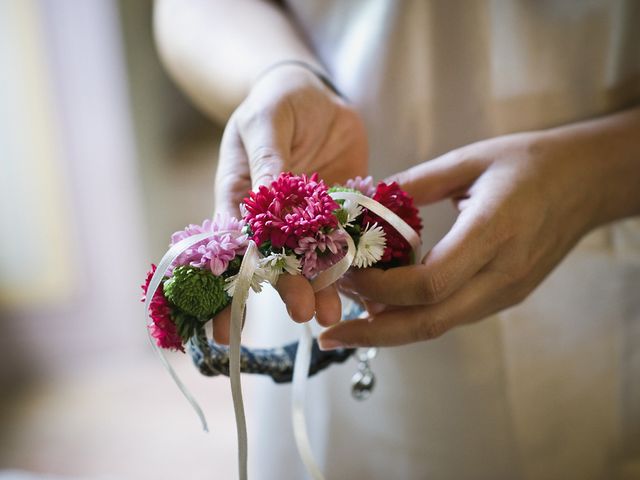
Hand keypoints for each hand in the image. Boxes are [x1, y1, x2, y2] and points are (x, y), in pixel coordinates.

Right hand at [212, 63, 367, 342]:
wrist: (314, 96)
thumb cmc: (276, 104)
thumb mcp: (265, 124)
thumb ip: (267, 162)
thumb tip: (264, 205)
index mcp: (242, 202)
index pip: (233, 250)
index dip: (229, 289)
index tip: (227, 328)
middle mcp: (274, 221)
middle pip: (278, 263)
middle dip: (288, 289)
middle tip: (303, 311)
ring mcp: (310, 221)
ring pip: (315, 261)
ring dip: (322, 288)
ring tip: (331, 312)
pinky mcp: (342, 215)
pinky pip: (350, 242)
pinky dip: (358, 265)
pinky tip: (366, 290)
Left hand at [319, 126, 625, 348]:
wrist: (586, 183)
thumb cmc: (529, 163)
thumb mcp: (469, 160)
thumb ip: (416, 183)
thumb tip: (365, 201)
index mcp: (493, 233)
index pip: (430, 284)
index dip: (380, 290)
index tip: (344, 275)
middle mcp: (501, 274)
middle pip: (430, 323)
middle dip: (373, 334)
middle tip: (329, 335)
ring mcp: (505, 291)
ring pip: (438, 326)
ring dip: (389, 328)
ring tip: (348, 317)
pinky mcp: (505, 296)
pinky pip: (452, 315)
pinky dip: (413, 316)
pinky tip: (386, 305)